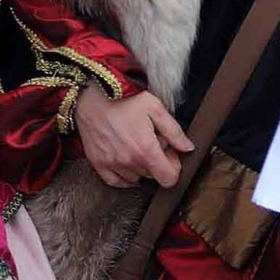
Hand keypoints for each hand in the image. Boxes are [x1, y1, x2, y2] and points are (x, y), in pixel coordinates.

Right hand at [75, 86, 192, 188]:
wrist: (91, 97)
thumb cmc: (123, 99)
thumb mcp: (155, 108)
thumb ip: (174, 131)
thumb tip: (188, 148)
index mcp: (146, 150)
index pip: (169, 179)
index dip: (174, 167)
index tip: (169, 154)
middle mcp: (129, 162)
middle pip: (153, 176)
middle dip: (156, 161)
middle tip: (151, 141)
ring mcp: (112, 165)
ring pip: (136, 178)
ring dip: (140, 166)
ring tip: (135, 144)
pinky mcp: (98, 164)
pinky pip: (116, 182)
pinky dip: (124, 175)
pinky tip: (126, 158)